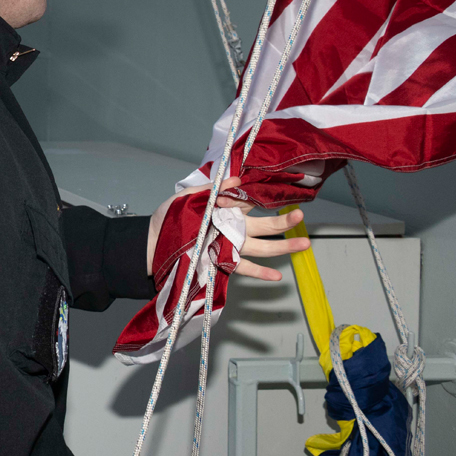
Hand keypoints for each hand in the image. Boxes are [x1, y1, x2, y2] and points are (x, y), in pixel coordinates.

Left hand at [147, 176, 308, 281]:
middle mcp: (233, 227)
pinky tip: (277, 275)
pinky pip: (244, 268)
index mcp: (226, 209)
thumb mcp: (187, 197)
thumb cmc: (169, 218)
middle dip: (284, 221)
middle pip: (264, 225)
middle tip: (301, 215)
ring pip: (261, 246)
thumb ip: (211, 188)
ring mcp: (230, 245)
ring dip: (282, 246)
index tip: (259, 191)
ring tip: (304, 243)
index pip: (249, 202)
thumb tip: (236, 179)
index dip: (254, 197)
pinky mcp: (222, 261)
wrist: (152, 242)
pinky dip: (260, 272)